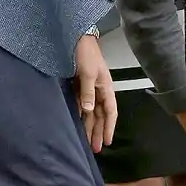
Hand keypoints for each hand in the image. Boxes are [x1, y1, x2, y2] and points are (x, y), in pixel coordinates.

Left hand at [74, 34, 116, 150]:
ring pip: (91, 112)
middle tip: (96, 148)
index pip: (110, 112)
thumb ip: (88, 92)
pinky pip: (82, 104)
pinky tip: (78, 124)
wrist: (75, 37)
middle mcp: (99, 90)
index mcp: (105, 87)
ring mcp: (89, 88)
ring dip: (90, 126)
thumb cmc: (85, 52)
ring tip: (87, 141)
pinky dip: (81, 115)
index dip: (109, 127)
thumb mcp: (88, 73)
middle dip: (99, 132)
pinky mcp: (79, 85)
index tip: (107, 141)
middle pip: (101, 115)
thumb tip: (89, 110)